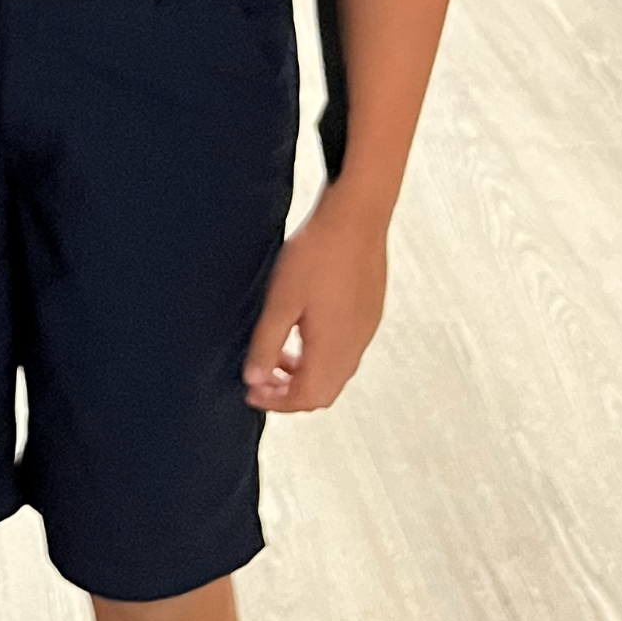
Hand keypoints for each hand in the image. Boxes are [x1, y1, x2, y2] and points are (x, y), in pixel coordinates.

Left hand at [244, 189, 389, 413]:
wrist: (356, 219)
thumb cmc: (315, 257)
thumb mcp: (280, 301)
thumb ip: (266, 344)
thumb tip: (254, 379)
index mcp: (332, 350)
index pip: (306, 397)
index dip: (276, 402)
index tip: (251, 392)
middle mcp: (354, 347)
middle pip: (324, 391)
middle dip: (290, 393)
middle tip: (262, 380)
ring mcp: (366, 330)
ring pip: (336, 372)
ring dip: (305, 373)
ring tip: (277, 354)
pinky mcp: (370, 313)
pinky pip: (346, 350)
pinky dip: (320, 355)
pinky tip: (301, 331)